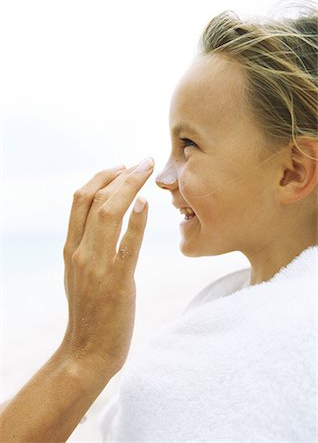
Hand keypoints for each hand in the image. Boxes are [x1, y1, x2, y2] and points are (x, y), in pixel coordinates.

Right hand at [62, 157, 154, 375]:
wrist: (86, 352)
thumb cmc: (89, 312)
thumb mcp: (80, 273)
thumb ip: (87, 247)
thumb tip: (105, 222)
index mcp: (70, 248)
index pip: (79, 199)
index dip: (101, 176)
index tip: (121, 167)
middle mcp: (80, 252)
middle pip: (94, 198)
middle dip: (119, 173)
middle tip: (143, 161)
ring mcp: (96, 266)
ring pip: (108, 213)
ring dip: (129, 186)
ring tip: (148, 171)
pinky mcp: (117, 282)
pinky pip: (126, 245)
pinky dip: (135, 221)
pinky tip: (145, 203)